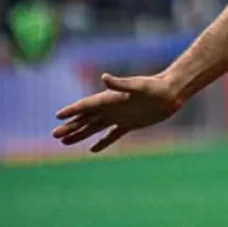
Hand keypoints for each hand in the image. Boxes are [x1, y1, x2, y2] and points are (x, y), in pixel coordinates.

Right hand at [52, 73, 182, 151]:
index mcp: (111, 98)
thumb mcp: (138, 86)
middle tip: (55, 135)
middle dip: (71, 126)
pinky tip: (92, 149)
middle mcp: (113, 107)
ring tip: (65, 142)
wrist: (172, 93)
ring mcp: (120, 116)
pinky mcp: (130, 124)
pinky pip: (112, 135)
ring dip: (81, 134)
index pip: (87, 105)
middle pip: (87, 118)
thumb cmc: (155, 87)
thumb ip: (120, 84)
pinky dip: (102, 142)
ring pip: (95, 127)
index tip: (58, 116)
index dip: (72, 110)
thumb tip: (104, 78)